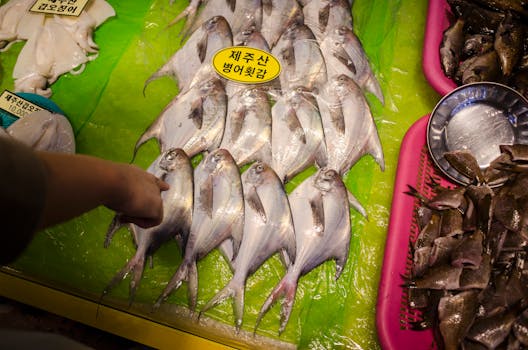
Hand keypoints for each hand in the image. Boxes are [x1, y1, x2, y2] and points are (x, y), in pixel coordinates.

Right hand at [36, 152, 169, 228]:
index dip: (157, 184)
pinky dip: (139, 222)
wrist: (107, 180)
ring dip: (136, 216)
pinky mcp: (157, 207)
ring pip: (150, 213)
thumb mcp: (99, 180)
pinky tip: (128, 215)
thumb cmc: (98, 179)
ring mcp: (155, 194)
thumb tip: (71, 184)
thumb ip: (97, 184)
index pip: (150, 179)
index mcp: (136, 173)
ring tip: (122, 211)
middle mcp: (149, 181)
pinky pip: (152, 222)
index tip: (164, 187)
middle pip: (156, 196)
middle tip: (125, 211)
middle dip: (142, 208)